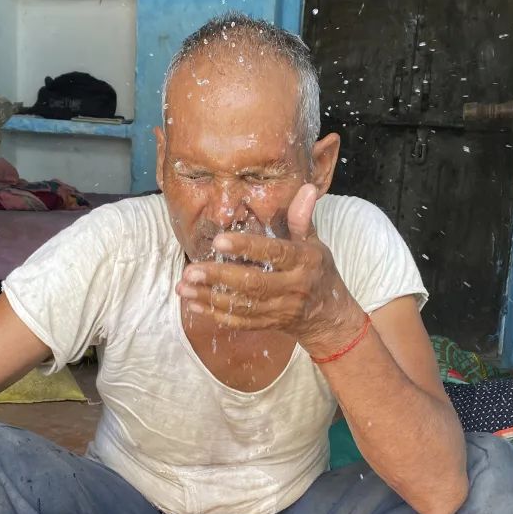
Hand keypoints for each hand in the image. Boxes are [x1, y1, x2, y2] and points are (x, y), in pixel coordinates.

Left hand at [176, 184, 362, 354]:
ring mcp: (281, 309)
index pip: (274, 253)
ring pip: (243, 306)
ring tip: (184, 286)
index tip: (219, 241)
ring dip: (210, 297)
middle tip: (191, 270)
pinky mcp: (269, 324)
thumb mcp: (314, 243)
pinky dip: (216, 314)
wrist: (329, 316)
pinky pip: (241, 322)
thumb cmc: (317, 271)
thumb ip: (302, 219)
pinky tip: (194, 303)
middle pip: (254, 284)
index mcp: (304, 262)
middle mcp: (294, 287)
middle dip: (220, 278)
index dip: (247, 247)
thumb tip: (307, 188)